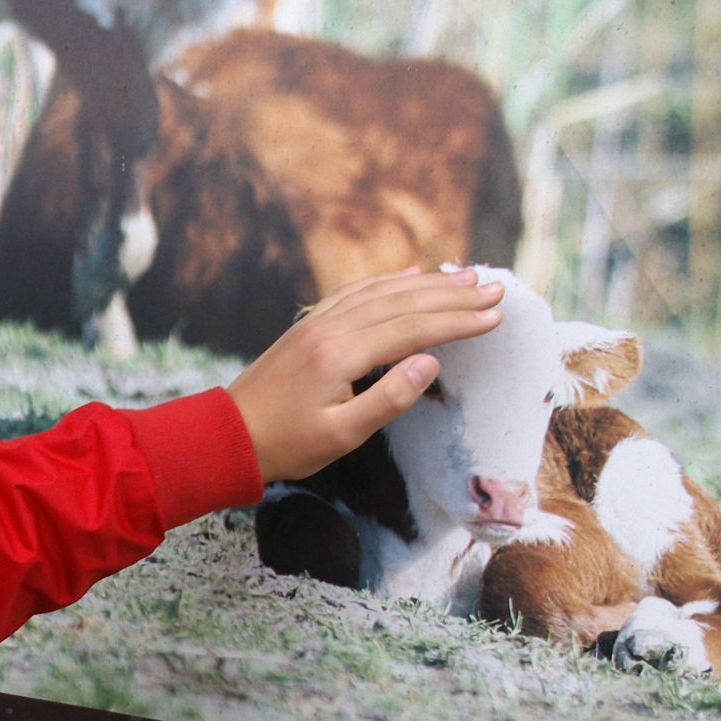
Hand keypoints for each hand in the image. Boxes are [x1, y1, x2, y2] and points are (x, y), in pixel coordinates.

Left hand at [228, 267, 503, 482]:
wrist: (227, 435)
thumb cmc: (286, 445)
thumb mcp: (341, 435)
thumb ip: (389, 398)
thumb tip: (431, 363)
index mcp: (341, 355)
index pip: (412, 329)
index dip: (456, 321)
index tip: (493, 315)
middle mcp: (331, 328)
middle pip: (402, 302)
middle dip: (452, 295)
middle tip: (493, 288)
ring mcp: (318, 323)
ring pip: (381, 292)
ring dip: (427, 284)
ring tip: (464, 276)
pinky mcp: (309, 326)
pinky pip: (355, 293)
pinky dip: (388, 281)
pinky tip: (409, 276)